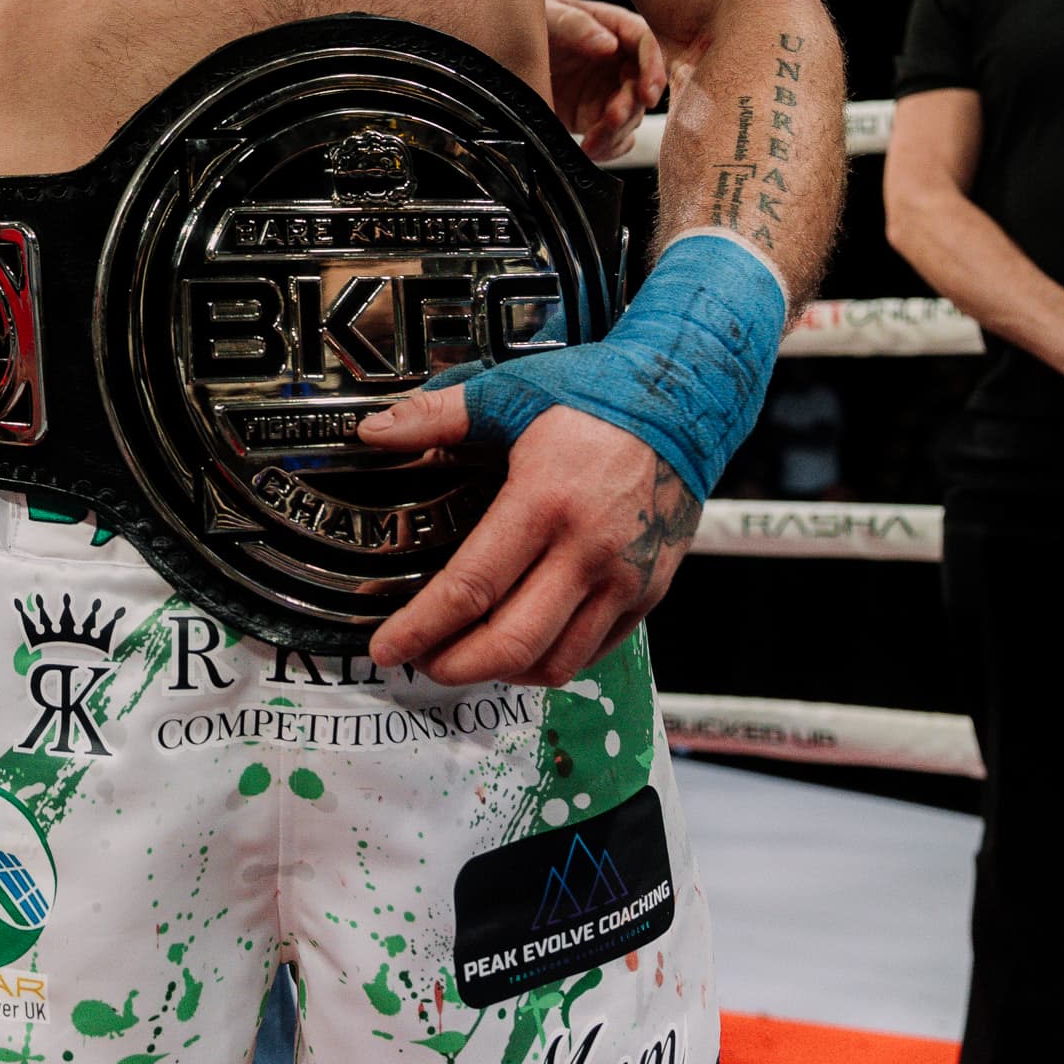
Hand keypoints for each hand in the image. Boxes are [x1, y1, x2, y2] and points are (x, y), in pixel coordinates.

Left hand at [359, 384, 701, 683]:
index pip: (471, 588)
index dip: (421, 627)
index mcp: (545, 501)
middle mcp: (589, 551)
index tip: (387, 646)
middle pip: (511, 643)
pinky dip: (551, 660)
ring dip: (502, 671)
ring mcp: (625, 579)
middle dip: (454, 665)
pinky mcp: (650, 591)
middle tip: (421, 660)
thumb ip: (438, 416)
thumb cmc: (600, 394)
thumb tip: (375, 431)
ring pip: (556, 661)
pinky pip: (595, 651)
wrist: (687, 398)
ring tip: (466, 655)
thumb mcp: (511, 391)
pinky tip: (522, 643)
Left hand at [544, 0, 666, 162]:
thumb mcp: (549, 17)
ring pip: (630, 117)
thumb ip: (576, 25)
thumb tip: (609, 44)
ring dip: (615, 133)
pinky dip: (608, 148)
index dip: (653, 69)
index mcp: (615, 28)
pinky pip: (615, 138)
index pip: (647, 44)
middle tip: (611, 119)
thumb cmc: (530, 21)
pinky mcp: (594, 116)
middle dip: (629, 107)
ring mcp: (608, 91)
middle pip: (641, 86)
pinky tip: (590, 150)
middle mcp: (619, 60)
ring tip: (591, 142)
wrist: (505, 56)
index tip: (647, 94)